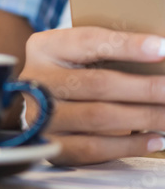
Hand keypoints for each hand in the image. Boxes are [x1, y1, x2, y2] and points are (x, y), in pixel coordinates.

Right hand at [20, 27, 164, 165]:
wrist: (40, 105)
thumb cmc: (72, 74)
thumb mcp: (79, 55)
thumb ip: (109, 53)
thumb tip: (159, 54)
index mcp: (45, 48)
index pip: (88, 41)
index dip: (128, 45)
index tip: (163, 48)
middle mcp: (37, 80)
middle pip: (97, 83)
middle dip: (147, 88)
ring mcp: (38, 114)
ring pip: (98, 116)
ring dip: (145, 117)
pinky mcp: (49, 143)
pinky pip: (94, 148)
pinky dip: (130, 145)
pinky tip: (155, 139)